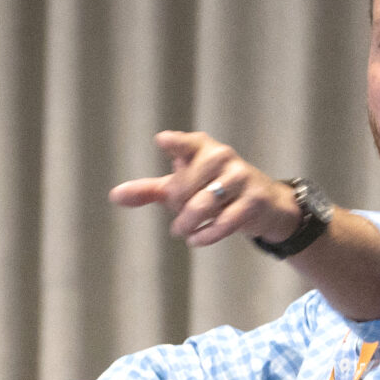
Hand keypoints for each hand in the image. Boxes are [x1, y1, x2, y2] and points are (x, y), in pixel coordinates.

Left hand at [110, 131, 302, 247]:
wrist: (264, 204)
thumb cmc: (214, 190)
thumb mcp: (180, 188)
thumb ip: (149, 190)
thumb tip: (115, 196)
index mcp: (202, 148)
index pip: (187, 143)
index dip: (176, 144)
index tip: (162, 141)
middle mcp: (222, 157)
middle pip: (185, 186)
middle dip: (177, 205)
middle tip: (179, 212)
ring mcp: (241, 177)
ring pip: (203, 204)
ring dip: (187, 222)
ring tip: (182, 230)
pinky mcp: (254, 201)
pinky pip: (224, 222)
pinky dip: (205, 235)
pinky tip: (196, 239)